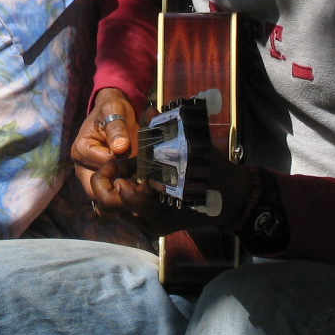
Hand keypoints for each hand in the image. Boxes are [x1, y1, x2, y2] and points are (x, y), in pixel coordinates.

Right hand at [73, 88, 186, 234]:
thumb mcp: (114, 110)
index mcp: (81, 150)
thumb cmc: (113, 110)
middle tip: (142, 179)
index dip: (123, 167)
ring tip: (142, 186)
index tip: (138, 158)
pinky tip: (139, 191)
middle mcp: (82, 170)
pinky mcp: (103, 187)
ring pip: (104, 204)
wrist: (114, 113)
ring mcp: (91, 181)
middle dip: (123, 190)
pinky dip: (125, 204)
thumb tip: (120, 147)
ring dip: (125, 200)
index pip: (103, 169)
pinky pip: (111, 206)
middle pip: (98, 194)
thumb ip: (116, 127)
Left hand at [73, 88, 256, 235]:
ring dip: (113, 189)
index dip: (115, 177)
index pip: (124, 198)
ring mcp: (150, 225)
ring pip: (115, 211)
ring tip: (125, 170)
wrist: (229, 196)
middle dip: (104, 185)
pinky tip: (134, 178)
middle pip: (110, 207)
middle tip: (113, 166)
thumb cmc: (210, 169)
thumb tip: (150, 108)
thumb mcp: (191, 146)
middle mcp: (152, 220)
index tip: (119, 162)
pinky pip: (125, 214)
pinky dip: (123, 196)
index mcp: (162, 203)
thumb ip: (167, 130)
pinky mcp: (151, 227)